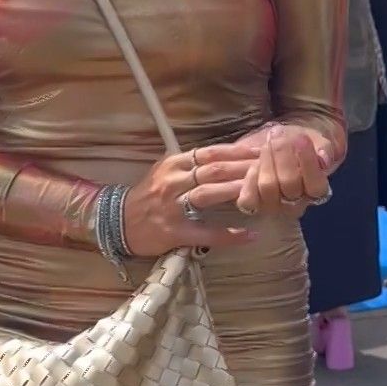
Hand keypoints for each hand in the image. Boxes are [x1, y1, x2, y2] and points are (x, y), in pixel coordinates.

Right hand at [121, 143, 260, 257]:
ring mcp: (172, 206)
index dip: (236, 151)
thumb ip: (191, 162)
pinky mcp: (174, 231)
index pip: (210, 152)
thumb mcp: (165, 170)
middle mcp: (173, 181)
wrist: (117, 222)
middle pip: (213, 170)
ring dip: (236, 191)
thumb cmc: (148, 196)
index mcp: (174, 163)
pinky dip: (229, 234)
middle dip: (243, 168)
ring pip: (208, 194)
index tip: (260, 151)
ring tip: (262, 192)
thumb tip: (226, 155)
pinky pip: (206, 233)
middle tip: (269, 167)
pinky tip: (249, 235)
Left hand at [233, 124, 332, 217]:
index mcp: (316, 192)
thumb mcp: (317, 143)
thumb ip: (324, 149)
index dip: (308, 162)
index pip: (316, 185)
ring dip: (266, 160)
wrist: (281, 147)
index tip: (302, 138)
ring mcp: (272, 207)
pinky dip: (250, 177)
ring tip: (268, 145)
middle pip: (289, 183)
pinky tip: (255, 163)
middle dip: (283, 153)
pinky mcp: (253, 205)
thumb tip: (323, 159)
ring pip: (268, 186)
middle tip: (279, 137)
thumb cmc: (300, 146)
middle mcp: (295, 204)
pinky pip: (248, 198)